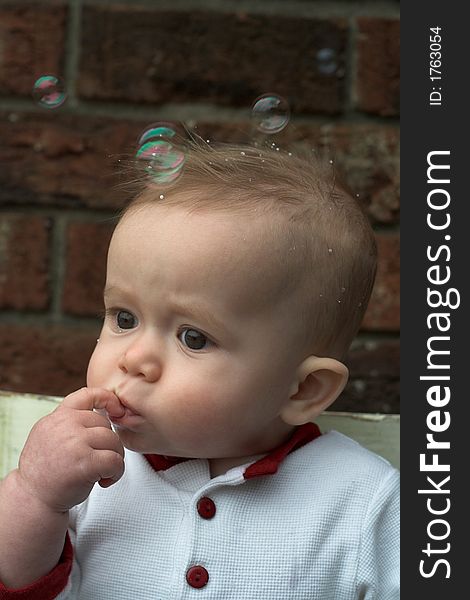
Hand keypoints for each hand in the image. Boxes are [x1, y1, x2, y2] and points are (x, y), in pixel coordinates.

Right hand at [17, 387, 125, 512]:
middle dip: (109, 443)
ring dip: (114, 458)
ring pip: (114, 441)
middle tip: (100, 460)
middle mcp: (66, 425)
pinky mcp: (86, 462)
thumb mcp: (50, 435)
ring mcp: (76, 442)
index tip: (117, 411)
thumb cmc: (45, 471)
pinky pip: (116, 461)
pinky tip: (104, 480)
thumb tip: (103, 410)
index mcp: (58, 417)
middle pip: (106, 424)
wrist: (32, 499)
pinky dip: (116, 473)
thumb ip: (70, 421)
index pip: (88, 395)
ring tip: (102, 471)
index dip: (108, 399)